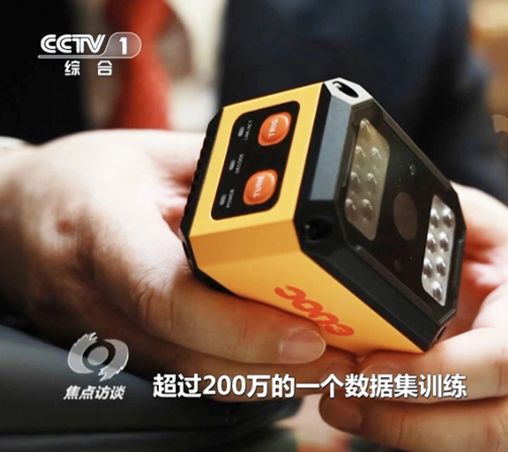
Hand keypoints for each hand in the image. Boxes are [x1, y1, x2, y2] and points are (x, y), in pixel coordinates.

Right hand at [0, 131, 354, 398]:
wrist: (14, 215)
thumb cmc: (83, 178)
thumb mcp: (152, 155)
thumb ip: (221, 177)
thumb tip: (294, 198)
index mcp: (103, 232)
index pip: (170, 295)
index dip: (240, 326)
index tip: (307, 334)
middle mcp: (95, 297)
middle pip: (190, 357)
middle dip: (274, 370)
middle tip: (342, 361)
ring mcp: (100, 335)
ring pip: (190, 378)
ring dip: (266, 380)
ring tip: (328, 368)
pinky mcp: (116, 351)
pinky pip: (183, 373)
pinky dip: (237, 374)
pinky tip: (280, 363)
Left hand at [320, 185, 507, 450]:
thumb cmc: (503, 252)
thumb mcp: (481, 220)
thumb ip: (441, 217)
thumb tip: (383, 210)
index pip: (502, 356)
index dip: (436, 371)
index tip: (369, 363)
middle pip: (490, 421)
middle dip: (409, 418)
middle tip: (341, 393)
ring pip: (472, 442)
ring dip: (399, 432)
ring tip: (339, 406)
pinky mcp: (499, 416)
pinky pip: (456, 440)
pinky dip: (403, 430)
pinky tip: (361, 410)